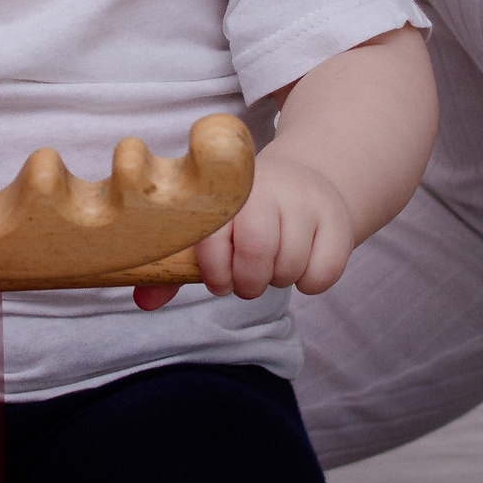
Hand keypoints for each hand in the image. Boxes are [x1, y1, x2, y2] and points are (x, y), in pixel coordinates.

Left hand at [133, 157, 355, 309]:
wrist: (305, 181)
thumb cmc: (244, 216)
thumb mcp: (210, 230)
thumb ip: (173, 269)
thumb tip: (143, 302)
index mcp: (228, 190)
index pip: (215, 234)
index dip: (214, 269)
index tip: (217, 278)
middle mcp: (271, 189)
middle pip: (258, 252)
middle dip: (248, 281)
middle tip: (246, 280)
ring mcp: (308, 204)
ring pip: (291, 267)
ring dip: (278, 279)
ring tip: (272, 264)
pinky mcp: (339, 223)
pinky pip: (322, 275)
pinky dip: (309, 282)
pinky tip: (301, 263)